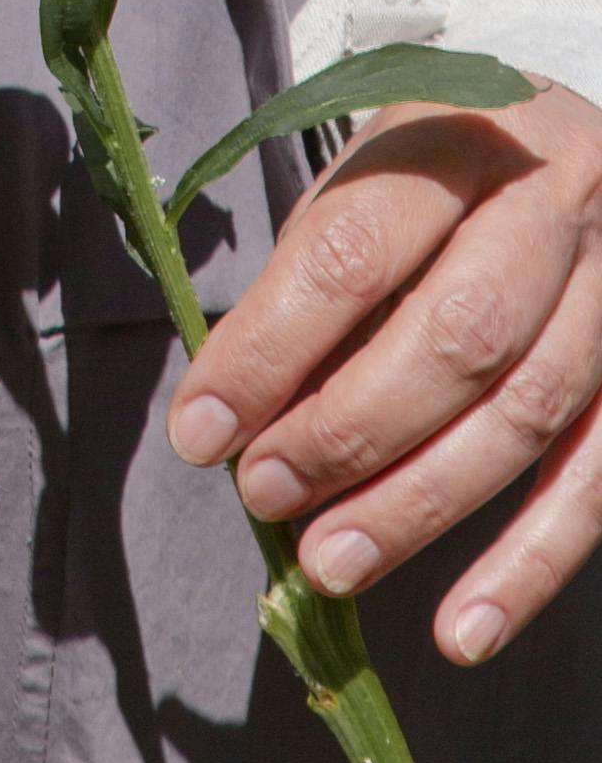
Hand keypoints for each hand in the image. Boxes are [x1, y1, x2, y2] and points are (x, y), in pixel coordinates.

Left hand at [168, 84, 601, 664]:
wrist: (577, 145)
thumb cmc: (444, 173)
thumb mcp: (371, 177)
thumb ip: (313, 279)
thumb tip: (237, 417)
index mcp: (461, 132)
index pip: (352, 250)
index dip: (269, 348)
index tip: (199, 429)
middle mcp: (557, 197)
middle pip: (453, 336)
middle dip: (347, 432)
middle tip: (266, 496)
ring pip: (524, 415)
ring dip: (419, 506)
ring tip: (331, 564)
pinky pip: (595, 483)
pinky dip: (528, 567)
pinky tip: (459, 630)